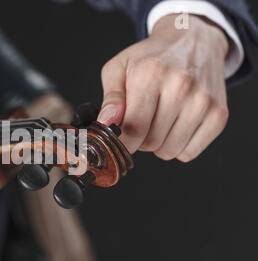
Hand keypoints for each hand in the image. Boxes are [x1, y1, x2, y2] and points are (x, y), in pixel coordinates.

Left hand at [98, 14, 229, 161]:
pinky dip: (179, 146)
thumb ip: (111, 98)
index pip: (132, 129)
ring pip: (169, 151)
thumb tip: (106, 123)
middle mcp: (180, 86)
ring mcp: (203, 101)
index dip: (121, 141)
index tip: (118, 138)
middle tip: (142, 119)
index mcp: (151, 74)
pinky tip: (176, 125)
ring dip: (159, 144)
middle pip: (150, 142)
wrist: (194, 41)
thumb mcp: (119, 68)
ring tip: (159, 120)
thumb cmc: (151, 58)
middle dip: (139, 139)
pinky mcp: (219, 114)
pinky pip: (189, 153)